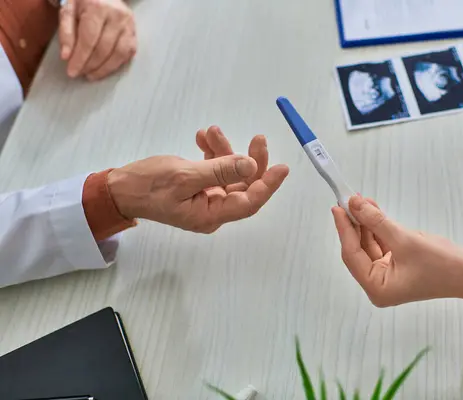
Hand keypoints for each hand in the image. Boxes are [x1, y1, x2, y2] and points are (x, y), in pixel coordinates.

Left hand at [59, 0, 136, 80]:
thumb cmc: (83, 2)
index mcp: (98, 8)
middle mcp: (117, 16)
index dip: (80, 58)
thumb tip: (66, 57)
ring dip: (104, 69)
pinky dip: (116, 64)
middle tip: (80, 73)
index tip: (72, 72)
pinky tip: (104, 68)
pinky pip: (127, 54)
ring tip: (91, 75)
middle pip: (104, 49)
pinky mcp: (134, 34)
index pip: (89, 39)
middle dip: (90, 65)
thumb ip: (66, 32)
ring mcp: (129, 26)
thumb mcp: (68, 11)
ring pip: (119, 54)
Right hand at [107, 126, 288, 232]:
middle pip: (243, 185)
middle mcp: (212, 210)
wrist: (119, 188)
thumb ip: (219, 170)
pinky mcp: (198, 186)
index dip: (267, 185)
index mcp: (210, 215)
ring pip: (229, 173)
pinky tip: (202, 137)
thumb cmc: (146, 185)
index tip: (282, 167)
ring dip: (225, 150)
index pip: (249, 201)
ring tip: (211, 130)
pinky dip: (212, 152)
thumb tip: (251, 165)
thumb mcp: (184, 175)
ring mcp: (205, 198)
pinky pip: (214, 169)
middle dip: (250, 161)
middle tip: (257, 138)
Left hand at [332, 196, 462, 306]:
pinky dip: (378, 228)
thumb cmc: (444, 265)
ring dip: (366, 223)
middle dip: (354, 224)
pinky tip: (373, 211)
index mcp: (376, 288)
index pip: (352, 254)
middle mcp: (379, 285)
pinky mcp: (398, 266)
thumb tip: (355, 204)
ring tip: (362, 200)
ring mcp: (388, 276)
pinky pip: (381, 244)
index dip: (343, 228)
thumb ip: (376, 221)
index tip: (337, 207)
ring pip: (369, 245)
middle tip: (348, 200)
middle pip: (358, 249)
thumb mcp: (405, 239)